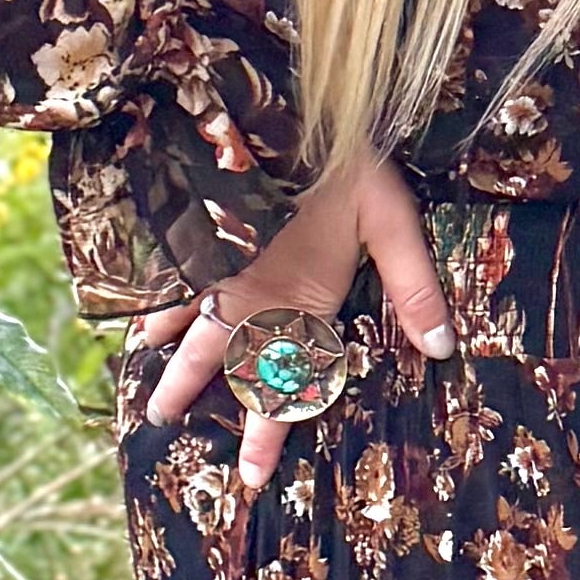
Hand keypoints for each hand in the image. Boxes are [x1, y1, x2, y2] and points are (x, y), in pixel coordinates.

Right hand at [135, 148, 452, 490]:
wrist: (294, 102)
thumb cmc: (350, 162)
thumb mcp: (394, 220)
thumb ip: (415, 286)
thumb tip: (441, 347)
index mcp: (295, 297)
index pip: (278, 382)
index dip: (265, 432)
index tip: (249, 477)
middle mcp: (250, 287)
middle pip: (215, 355)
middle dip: (187, 391)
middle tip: (158, 424)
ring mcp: (223, 259)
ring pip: (186, 317)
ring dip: (164, 349)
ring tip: (141, 379)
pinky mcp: (209, 230)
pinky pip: (173, 277)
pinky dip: (153, 299)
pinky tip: (139, 313)